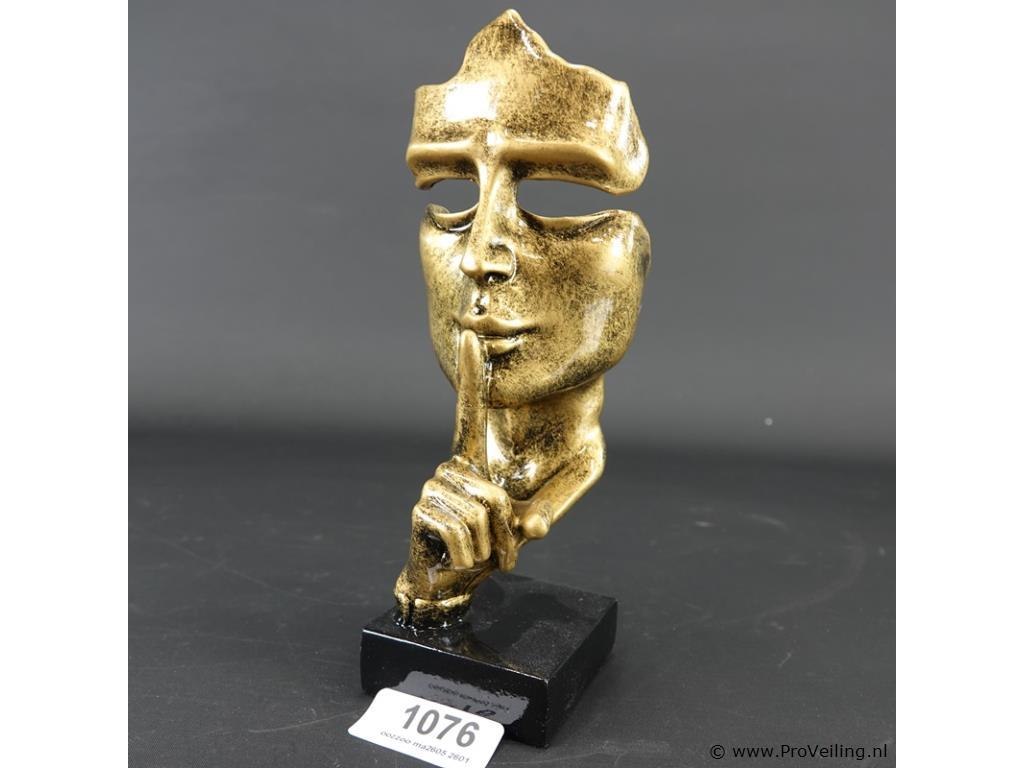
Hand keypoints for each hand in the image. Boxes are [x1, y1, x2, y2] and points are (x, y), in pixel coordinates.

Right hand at [394, 330, 520, 622]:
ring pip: (481, 513)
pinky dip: (470, 556)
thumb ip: (538, 519)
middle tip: (493, 547)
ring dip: (487, 547)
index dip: (472, 376)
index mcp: (473, 462)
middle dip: (503, 532)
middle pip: (494, 494)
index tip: (471, 336)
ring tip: (474, 553)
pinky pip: (464, 531)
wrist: (444, 585)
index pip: (471, 412)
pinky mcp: (422, 511)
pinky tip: (458, 559)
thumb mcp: (518, 529)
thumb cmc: (483, 552)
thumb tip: (536, 529)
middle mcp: (450, 468)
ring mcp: (434, 488)